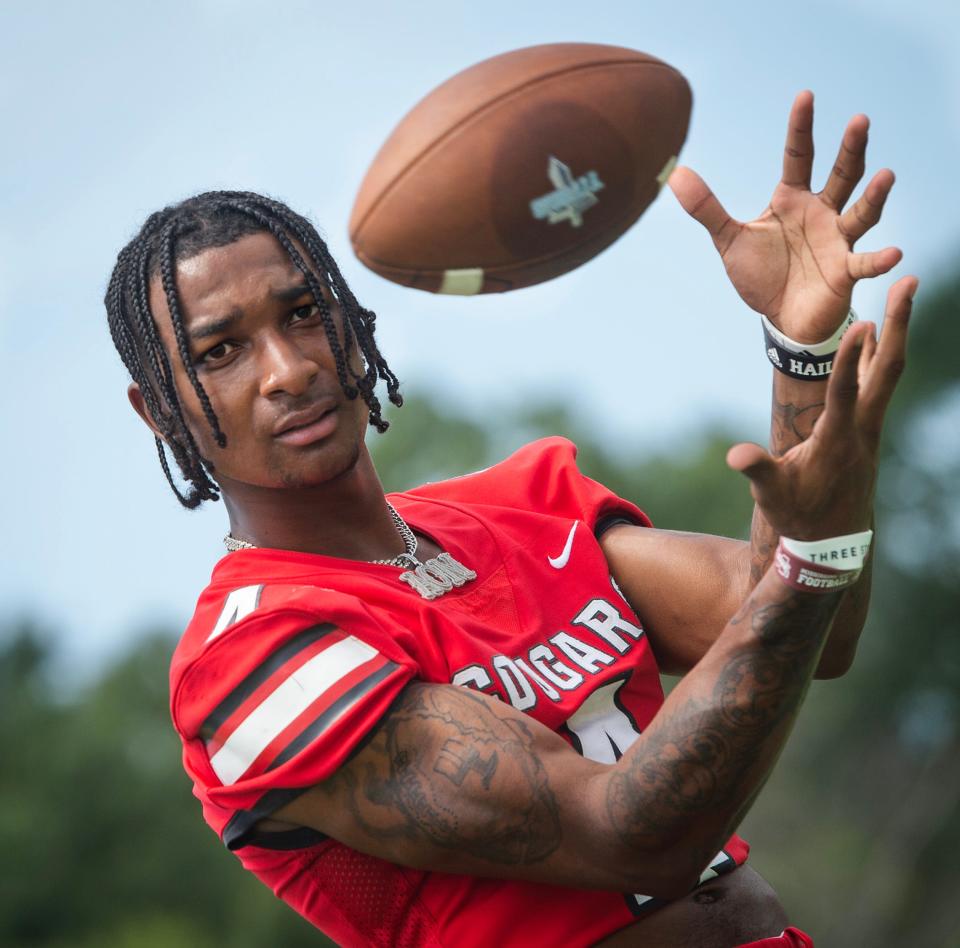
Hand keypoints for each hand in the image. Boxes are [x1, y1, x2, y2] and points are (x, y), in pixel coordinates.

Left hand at [670, 91, 901, 342]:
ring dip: (874, 196)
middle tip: (859, 121)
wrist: (780, 317)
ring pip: (861, 212)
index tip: (805, 96)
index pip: (799, 156)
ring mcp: (838, 240)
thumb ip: (706, 208)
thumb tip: (675, 174)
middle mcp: (821, 213)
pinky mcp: (846, 271)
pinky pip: (865, 263)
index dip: (801, 128)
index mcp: (792, 200)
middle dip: (851, 149)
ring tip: (886, 175)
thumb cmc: (760, 275)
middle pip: (841, 174)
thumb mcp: (728, 240)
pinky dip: (880, 259)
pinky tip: (894, 253)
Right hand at [726, 276, 916, 539]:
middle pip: (887, 369)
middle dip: (900, 324)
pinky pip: (880, 382)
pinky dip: (882, 352)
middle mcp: (863, 428)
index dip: (850, 358)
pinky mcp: (868, 428)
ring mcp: (871, 427)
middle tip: (908, 281)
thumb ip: (757, 470)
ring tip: (902, 291)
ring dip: (898, 331)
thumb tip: (736, 455)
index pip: (844, 393)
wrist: (832, 541)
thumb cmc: (798, 515)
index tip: (863, 321)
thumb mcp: (772, 495)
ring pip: (889, 372)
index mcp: (836, 441)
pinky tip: (882, 333)